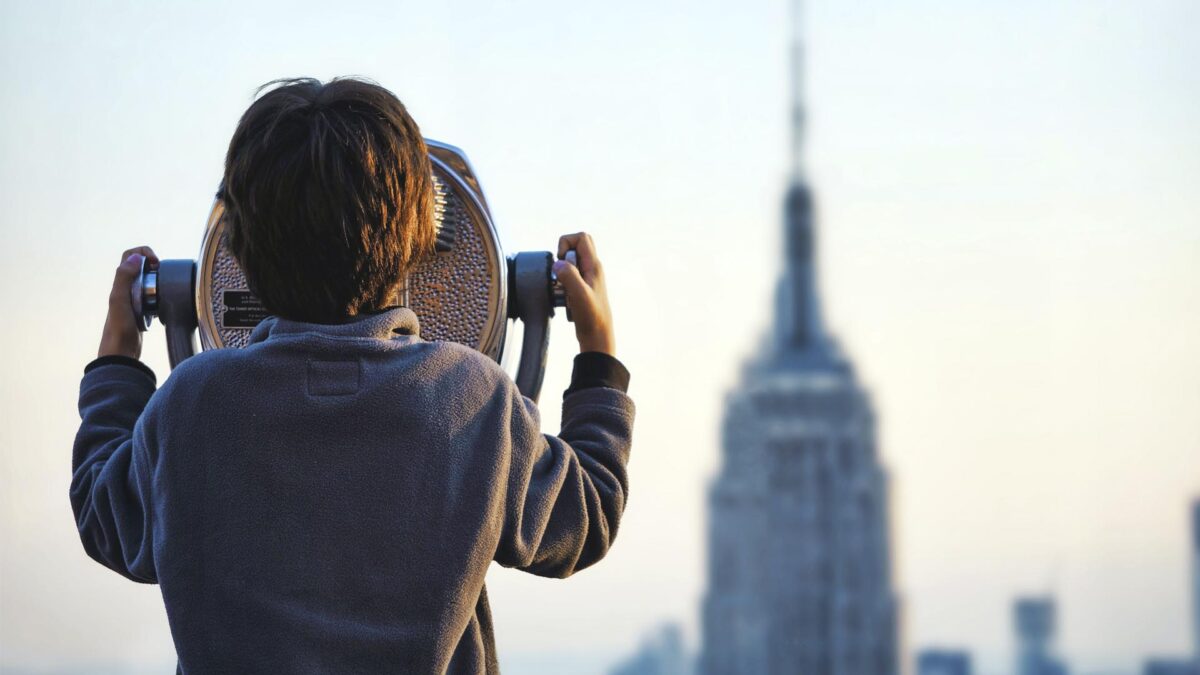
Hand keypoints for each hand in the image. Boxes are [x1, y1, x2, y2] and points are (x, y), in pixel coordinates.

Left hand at [98, 246, 158, 359]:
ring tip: (164, 288)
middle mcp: (126, 289)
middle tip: (162, 275)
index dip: (144, 253)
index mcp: (120, 283)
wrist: (121, 352)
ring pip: (149, 280)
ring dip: (158, 280)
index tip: (156, 264)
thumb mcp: (119, 299)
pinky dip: (161, 295)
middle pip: (141, 266)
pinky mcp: (142, 311)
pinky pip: (154, 296)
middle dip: (154, 265)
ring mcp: (135, 300)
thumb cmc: (119, 327)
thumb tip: (136, 258)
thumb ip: (124, 277)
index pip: (130, 255)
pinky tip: (163, 304)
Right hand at [554, 232, 614, 355]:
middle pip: (576, 246)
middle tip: (560, 272)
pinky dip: (562, 285)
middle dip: (562, 255)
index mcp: (594, 266)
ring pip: (570, 263)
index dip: (566, 243)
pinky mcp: (582, 288)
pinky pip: (569, 278)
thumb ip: (569, 276)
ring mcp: (587, 278)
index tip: (561, 261)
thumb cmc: (592, 317)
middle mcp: (592, 269)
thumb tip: (557, 263)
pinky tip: (565, 299)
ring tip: (563, 291)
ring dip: (561, 273)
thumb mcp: (579, 295)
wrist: (597, 337)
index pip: (581, 237)